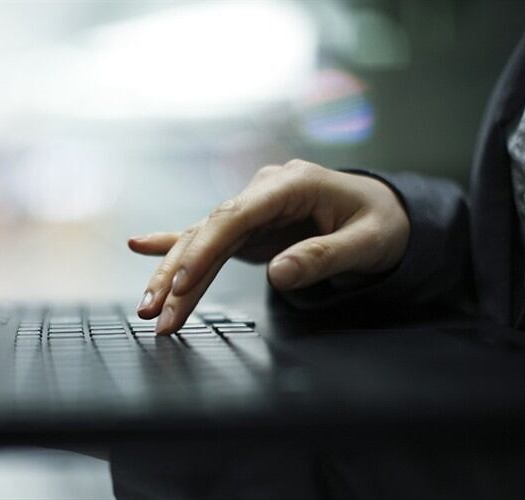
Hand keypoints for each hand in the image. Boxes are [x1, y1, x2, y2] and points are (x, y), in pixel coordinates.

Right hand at [128, 159, 409, 334]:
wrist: (383, 211)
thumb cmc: (380, 223)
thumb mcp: (368, 242)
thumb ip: (323, 256)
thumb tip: (279, 274)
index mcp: (290, 185)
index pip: (236, 216)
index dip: (205, 250)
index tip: (182, 284)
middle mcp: (262, 191)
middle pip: (209, 231)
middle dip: (179, 274)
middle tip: (157, 314)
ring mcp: (252, 209)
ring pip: (201, 240)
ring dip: (174, 275)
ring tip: (149, 310)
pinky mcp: (248, 228)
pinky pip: (207, 239)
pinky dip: (175, 246)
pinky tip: (141, 246)